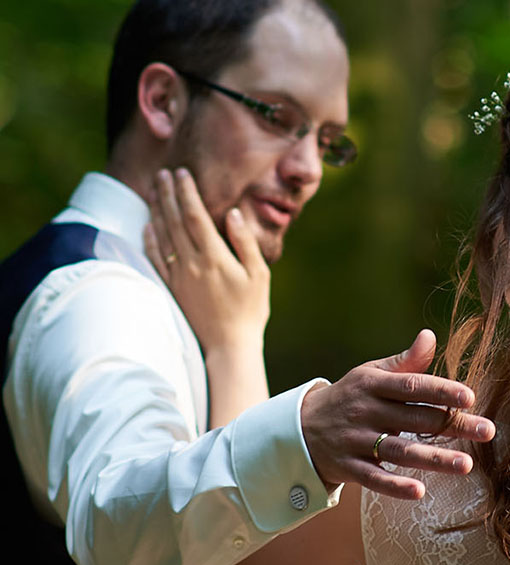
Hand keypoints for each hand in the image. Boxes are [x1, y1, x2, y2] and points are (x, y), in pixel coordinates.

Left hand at [143, 167, 269, 351]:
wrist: (229, 345)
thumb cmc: (250, 310)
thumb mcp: (259, 275)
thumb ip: (245, 242)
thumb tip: (233, 214)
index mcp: (215, 257)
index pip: (196, 216)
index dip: (187, 192)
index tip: (182, 173)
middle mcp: (191, 263)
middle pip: (175, 220)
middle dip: (168, 194)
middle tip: (163, 173)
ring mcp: (178, 275)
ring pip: (162, 235)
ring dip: (158, 210)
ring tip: (155, 190)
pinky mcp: (171, 287)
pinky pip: (155, 257)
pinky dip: (150, 238)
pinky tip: (148, 225)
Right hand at [301, 329, 496, 498]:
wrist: (299, 429)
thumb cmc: (350, 398)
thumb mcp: (371, 375)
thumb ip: (404, 363)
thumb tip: (429, 336)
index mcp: (373, 384)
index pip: (411, 386)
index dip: (440, 390)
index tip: (470, 396)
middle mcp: (365, 411)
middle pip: (415, 420)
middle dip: (453, 425)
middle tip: (488, 431)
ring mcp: (355, 441)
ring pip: (399, 451)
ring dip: (433, 459)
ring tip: (466, 466)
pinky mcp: (348, 468)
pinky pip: (373, 479)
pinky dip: (394, 486)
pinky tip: (420, 492)